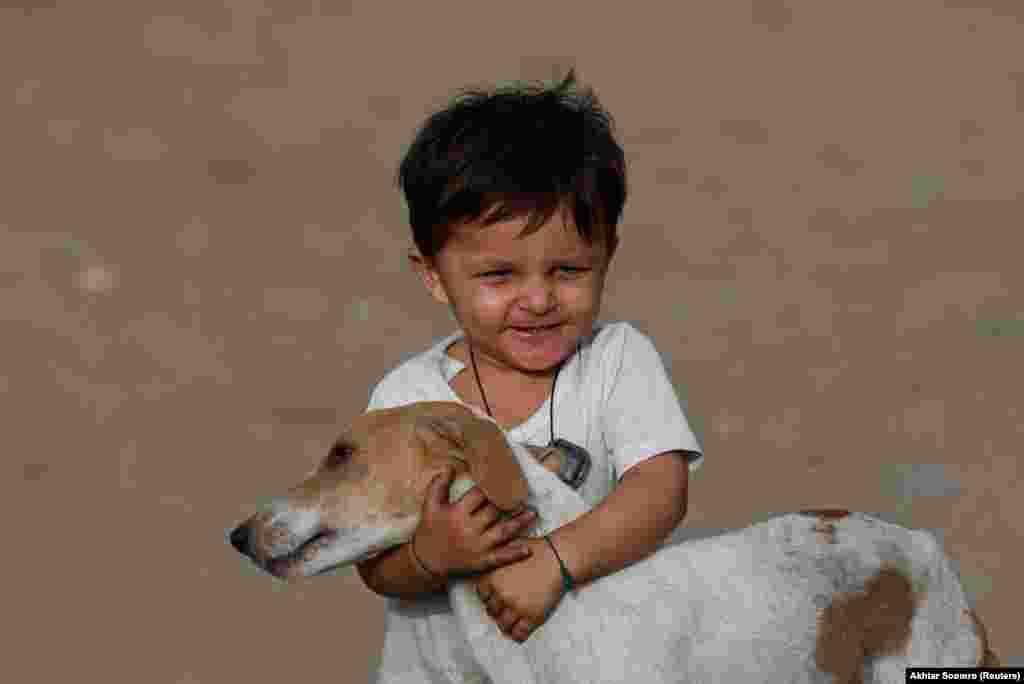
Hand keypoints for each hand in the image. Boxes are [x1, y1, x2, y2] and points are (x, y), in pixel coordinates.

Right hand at [412, 466, 538, 577]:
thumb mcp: (429, 506)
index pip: (480, 495)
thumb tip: (450, 467)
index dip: (493, 486)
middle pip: (494, 511)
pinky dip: (514, 553)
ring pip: (503, 532)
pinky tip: (527, 549)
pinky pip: (501, 557)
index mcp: (458, 513)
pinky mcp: (482, 562)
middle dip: (510, 502)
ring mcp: (477, 546)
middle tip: (525, 493)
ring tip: (533, 513)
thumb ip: (438, 485)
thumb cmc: (429, 531)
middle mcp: (469, 529)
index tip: (505, 478)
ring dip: (519, 523)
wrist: (425, 563)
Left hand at [474, 536, 566, 641]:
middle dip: (498, 610)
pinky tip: (523, 628)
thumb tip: (492, 562)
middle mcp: (501, 595)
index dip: (490, 596)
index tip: (496, 596)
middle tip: (507, 607)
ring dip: (507, 624)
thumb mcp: (510, 548)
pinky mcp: (532, 617)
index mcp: (492, 578)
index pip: (482, 595)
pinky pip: (519, 634)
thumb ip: (498, 558)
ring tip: (514, 620)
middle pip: (491, 611)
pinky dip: (519, 634)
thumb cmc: (537, 550)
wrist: (558, 558)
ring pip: (503, 625)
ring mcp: (516, 607)